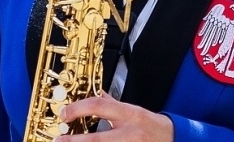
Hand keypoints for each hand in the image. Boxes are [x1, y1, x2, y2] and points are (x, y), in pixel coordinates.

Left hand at [56, 93, 172, 141]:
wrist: (174, 140)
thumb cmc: (154, 126)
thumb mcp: (134, 110)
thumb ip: (114, 105)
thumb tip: (97, 96)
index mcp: (129, 115)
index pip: (100, 107)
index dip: (78, 109)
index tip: (64, 113)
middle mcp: (129, 133)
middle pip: (96, 139)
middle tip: (59, 139)